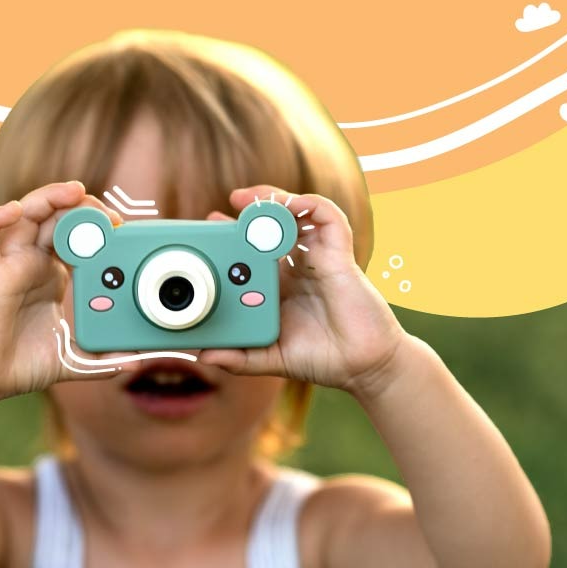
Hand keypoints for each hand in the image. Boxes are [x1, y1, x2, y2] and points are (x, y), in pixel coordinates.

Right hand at [0, 181, 124, 404]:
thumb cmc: (20, 365)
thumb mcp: (73, 361)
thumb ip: (103, 360)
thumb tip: (136, 364)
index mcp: (52, 276)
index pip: (74, 236)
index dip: (94, 225)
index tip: (119, 227)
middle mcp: (30, 265)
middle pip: (52, 217)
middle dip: (77, 205)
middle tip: (103, 208)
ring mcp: (7, 267)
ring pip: (22, 217)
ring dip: (45, 198)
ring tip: (72, 191)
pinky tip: (15, 211)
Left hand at [197, 184, 408, 394]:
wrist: (362, 367)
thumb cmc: (321, 358)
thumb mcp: (270, 358)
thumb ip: (240, 358)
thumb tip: (204, 355)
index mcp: (280, 286)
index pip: (253, 251)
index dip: (233, 237)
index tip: (210, 230)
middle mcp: (297, 267)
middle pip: (271, 227)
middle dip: (247, 213)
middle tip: (219, 215)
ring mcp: (319, 258)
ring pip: (297, 214)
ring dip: (273, 201)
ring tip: (247, 200)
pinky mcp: (340, 256)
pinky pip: (328, 217)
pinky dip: (308, 205)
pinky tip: (288, 205)